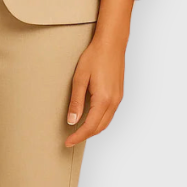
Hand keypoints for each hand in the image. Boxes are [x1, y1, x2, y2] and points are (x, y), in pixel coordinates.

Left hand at [65, 0, 134, 146]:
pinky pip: (109, 114)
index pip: (89, 126)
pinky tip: (90, 119)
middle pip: (99, 127)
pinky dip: (99, 121)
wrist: (111, 43)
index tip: (67, 142)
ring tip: (78, 132)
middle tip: (70, 140)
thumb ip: (76, 102)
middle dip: (85, 136)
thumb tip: (72, 121)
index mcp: (103, 99)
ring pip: (105, 122)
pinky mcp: (119, 94)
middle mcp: (114, 101)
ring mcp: (118, 98)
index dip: (78, 136)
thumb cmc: (95, 56)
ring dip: (92, 130)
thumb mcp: (80, 79)